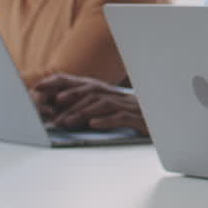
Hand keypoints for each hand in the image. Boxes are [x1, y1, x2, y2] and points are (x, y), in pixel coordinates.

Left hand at [30, 73, 147, 135]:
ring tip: (66, 122)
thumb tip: (61, 116)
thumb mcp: (112, 112)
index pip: (81, 83)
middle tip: (50, 105)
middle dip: (69, 96)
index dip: (60, 83)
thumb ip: (90, 110)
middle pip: (91, 90)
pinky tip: (94, 125)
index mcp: (109, 93)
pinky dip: (106, 120)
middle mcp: (118, 96)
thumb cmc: (138, 119)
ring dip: (82, 112)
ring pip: (103, 104)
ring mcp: (129, 107)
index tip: (39, 87)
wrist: (168, 122)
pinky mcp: (140, 119)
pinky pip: (121, 117)